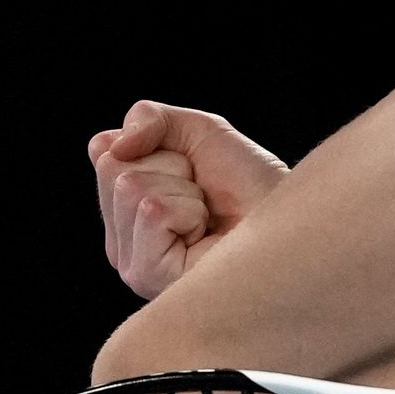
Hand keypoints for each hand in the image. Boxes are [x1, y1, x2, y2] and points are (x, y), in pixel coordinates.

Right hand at [87, 99, 289, 299]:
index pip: (105, 150)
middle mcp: (120, 237)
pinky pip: (152, 210)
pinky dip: (189, 210)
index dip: (159, 145)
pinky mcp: (147, 275)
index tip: (192, 168)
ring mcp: (130, 260)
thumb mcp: (197, 131)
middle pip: (113, 167)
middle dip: (172, 166)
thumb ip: (148, 118)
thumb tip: (109, 142)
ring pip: (130, 186)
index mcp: (123, 205)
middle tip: (203, 193)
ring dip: (184, 190)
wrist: (289, 220)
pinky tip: (204, 234)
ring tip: (206, 216)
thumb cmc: (248, 183)